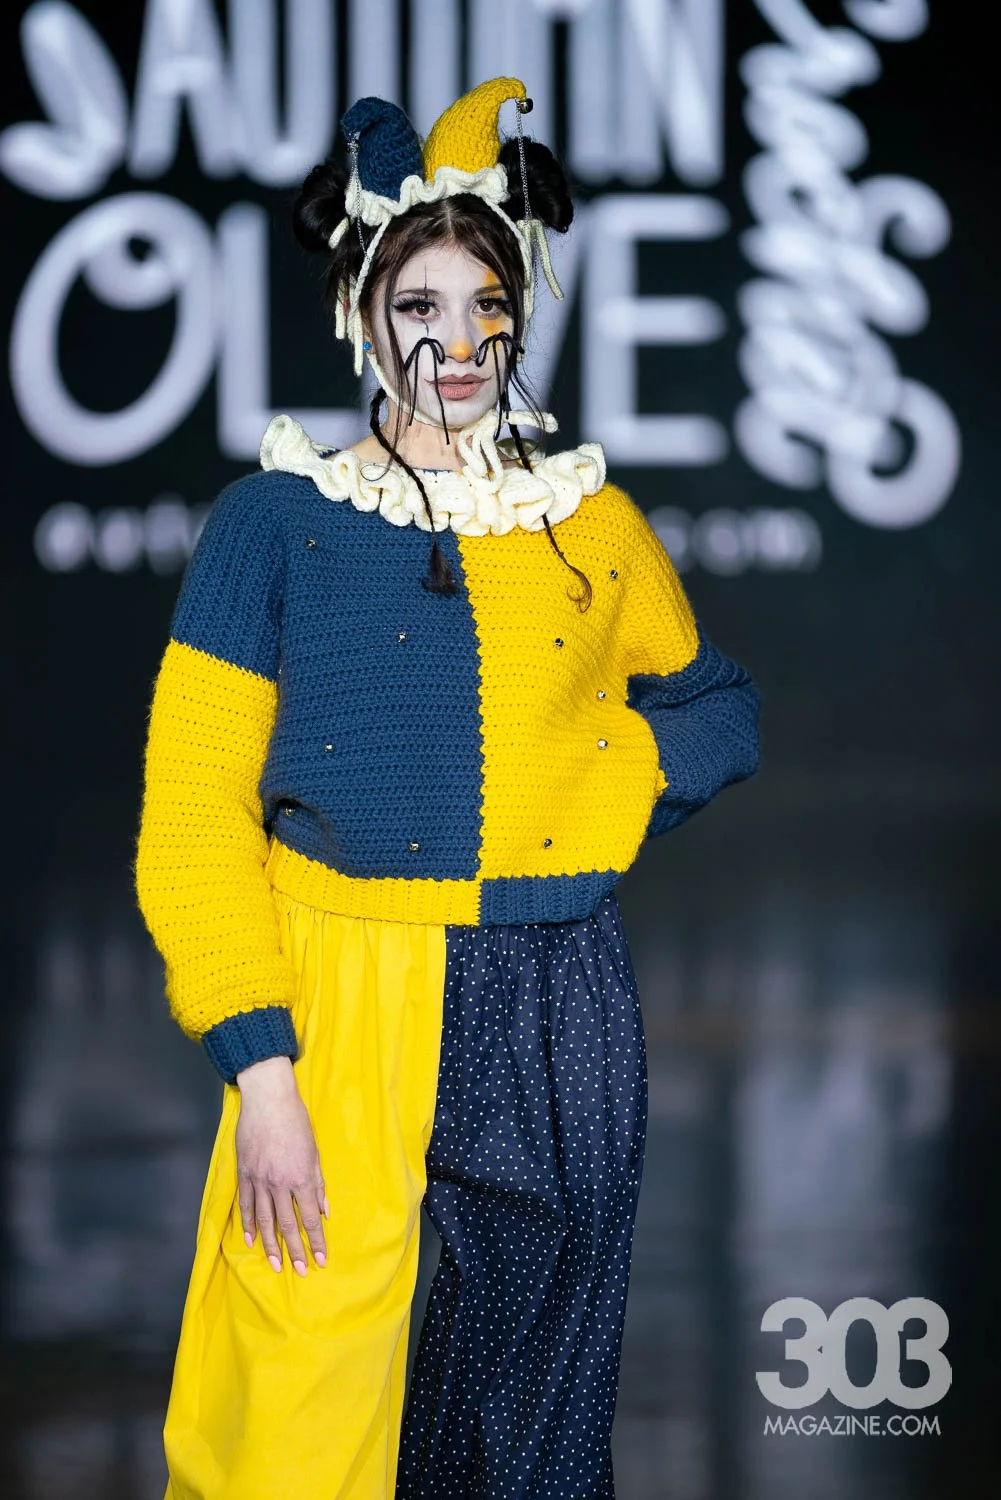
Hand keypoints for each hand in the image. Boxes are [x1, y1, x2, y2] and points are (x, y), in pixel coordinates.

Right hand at [234, 1056, 327, 1275]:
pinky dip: (247, 1224)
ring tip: (276, 1265)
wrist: (268, 1100)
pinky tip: (250, 1240)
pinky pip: (245, 1205)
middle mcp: (279, 1184)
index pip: (310, 1217)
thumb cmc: (296, 1122)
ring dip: (271, 1245)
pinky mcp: (244, 1174)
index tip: (321, 1259)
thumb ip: (318, 1183)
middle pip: (288, 1224)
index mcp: (301, 1178)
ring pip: (264, 1220)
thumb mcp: (314, 1151)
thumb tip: (324, 1210)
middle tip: (300, 1271)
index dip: (316, 1241)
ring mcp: (259, 1180)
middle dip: (295, 1250)